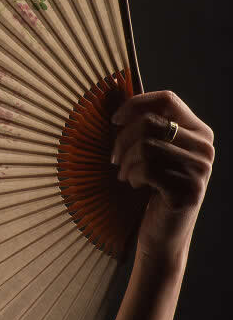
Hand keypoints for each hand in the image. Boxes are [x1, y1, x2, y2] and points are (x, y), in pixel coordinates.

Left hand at [111, 90, 214, 269]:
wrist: (162, 232)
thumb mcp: (152, 150)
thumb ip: (146, 123)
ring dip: (125, 161)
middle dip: (123, 139)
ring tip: (124, 173)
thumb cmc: (151, 186)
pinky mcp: (190, 190)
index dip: (135, 103)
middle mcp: (205, 148)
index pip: (167, 99)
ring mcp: (201, 170)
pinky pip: (147, 168)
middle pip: (152, 121)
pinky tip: (135, 184)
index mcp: (199, 131)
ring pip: (146, 146)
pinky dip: (132, 175)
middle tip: (114, 158)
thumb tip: (115, 86)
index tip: (114, 120)